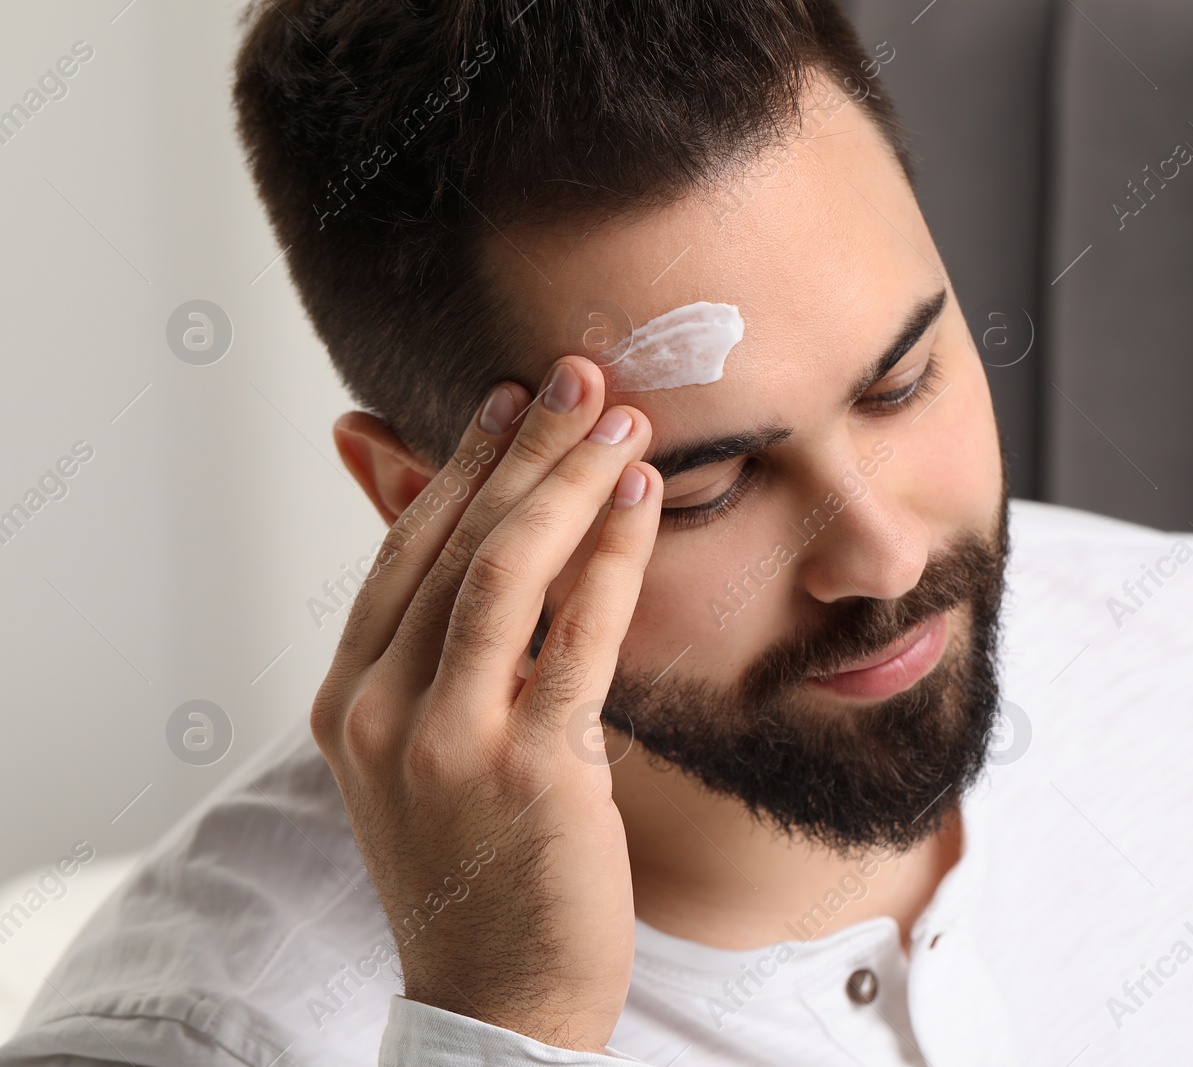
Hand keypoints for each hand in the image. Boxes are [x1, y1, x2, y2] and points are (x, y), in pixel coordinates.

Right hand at [312, 356, 659, 1052]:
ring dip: (567, 482)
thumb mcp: (425, 754)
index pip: (404, 551)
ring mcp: (447, 740)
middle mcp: (380, 711)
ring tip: (620, 419)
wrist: (496, 996)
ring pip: (505, 571)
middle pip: (454, 542)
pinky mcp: (529, 768)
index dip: (461, 465)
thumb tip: (467, 557)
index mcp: (347, 700)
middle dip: (524, 448)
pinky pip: (575, 635)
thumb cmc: (474, 869)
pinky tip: (641, 501)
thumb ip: (441, 652)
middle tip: (579, 375)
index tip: (510, 402)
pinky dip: (611, 555)